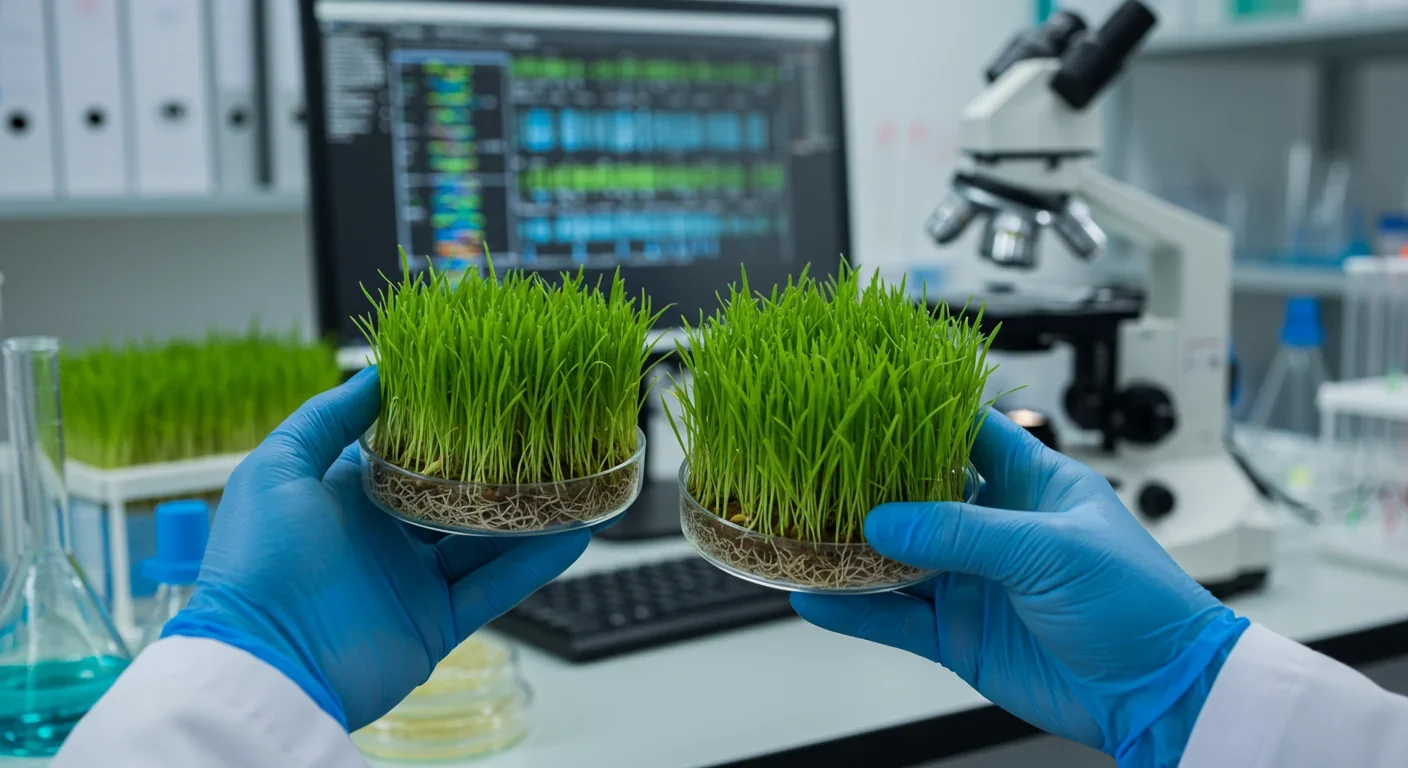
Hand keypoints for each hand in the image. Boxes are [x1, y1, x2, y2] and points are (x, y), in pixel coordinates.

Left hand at [164, 367, 589, 730]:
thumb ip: (327, 417)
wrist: (265, 662)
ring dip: (531, 513)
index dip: (446, 426)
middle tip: (548, 434)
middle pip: (456, 495)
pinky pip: (496, 587)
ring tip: (579, 481)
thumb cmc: (257, 560)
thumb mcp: (278, 467)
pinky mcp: (436, 622)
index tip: (488, 393)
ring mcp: (411, 580)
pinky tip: (574, 532)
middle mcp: (382, 537)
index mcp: (343, 497)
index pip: (407, 453)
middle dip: (500, 469)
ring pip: (486, 539)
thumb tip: (377, 374)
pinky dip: (536, 562)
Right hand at [791, 411, 1248, 765]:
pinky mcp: (959, 633)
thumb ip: (965, 533)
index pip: (962, 430)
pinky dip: (854, 610)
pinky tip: (815, 597)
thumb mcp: (1053, 549)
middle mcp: (994, 526)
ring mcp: (972, 581)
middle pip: (913, 494)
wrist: (1160, 694)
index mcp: (1030, 483)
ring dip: (849, 550)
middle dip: (864, 484)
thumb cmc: (1140, 604)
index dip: (914, 412)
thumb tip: (886, 519)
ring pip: (894, 558)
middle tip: (809, 471)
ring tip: (796, 536)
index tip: (862, 396)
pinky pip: (894, 617)